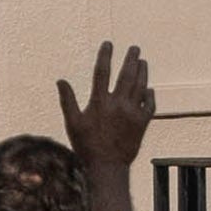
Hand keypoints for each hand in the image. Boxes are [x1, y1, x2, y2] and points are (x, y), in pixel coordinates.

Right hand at [57, 42, 154, 164]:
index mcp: (99, 102)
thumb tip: (60, 80)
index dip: (105, 56)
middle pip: (126, 75)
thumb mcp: (72, 122)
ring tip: (143, 62)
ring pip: (140, 86)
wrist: (107, 166)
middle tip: (135, 48)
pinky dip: (149, 95)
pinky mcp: (142, 123)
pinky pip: (149, 104)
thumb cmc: (86, 145)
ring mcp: (132, 113)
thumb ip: (68, 100)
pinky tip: (148, 89)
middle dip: (131, 59)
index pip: (102, 72)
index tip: (108, 44)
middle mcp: (117, 104)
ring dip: (143, 72)